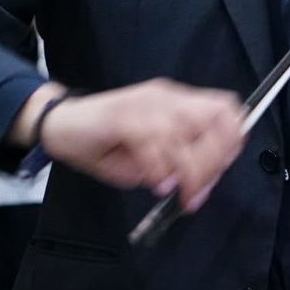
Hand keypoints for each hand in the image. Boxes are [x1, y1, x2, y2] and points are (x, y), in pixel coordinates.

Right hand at [33, 79, 244, 212]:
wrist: (59, 127)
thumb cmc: (106, 146)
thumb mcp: (151, 163)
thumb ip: (178, 169)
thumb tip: (201, 188)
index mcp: (179, 103)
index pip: (226, 110)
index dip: (231, 141)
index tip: (219, 173)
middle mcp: (167, 98)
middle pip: (215, 117)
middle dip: (212, 159)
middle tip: (197, 190)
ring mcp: (145, 102)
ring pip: (185, 130)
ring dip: (187, 167)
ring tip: (178, 192)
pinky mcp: (121, 115)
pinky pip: (152, 139)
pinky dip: (159, 166)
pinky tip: (156, 183)